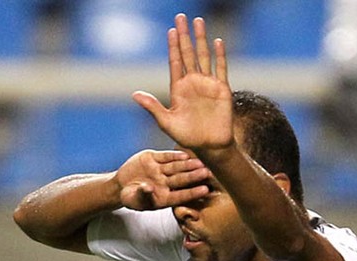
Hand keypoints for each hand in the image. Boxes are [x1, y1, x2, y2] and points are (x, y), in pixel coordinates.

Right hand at [115, 150, 209, 210]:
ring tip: (200, 163)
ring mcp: (160, 170)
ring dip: (188, 165)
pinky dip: (174, 155)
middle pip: (181, 179)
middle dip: (194, 176)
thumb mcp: (134, 199)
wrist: (120, 184)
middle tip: (207, 173)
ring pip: (176, 167)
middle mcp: (165, 183)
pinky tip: (185, 154)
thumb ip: (143, 195)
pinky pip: (166, 156)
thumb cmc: (130, 197)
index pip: (180, 195)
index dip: (192, 192)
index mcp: (164, 197)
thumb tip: (149, 188)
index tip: (204, 190)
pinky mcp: (153, 158)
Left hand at [132, 14, 234, 151]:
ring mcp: (207, 84)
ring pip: (203, 56)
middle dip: (184, 35)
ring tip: (198, 21)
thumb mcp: (166, 122)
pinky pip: (221, 68)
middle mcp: (192, 82)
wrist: (209, 146)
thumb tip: (134, 94)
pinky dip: (219, 55)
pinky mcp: (222, 89)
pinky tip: (217, 42)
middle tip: (181, 16)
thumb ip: (152, 107)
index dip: (172, 46)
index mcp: (178, 88)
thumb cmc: (186, 136)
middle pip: (188, 53)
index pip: (175, 61)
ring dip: (201, 39)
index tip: (170, 30)